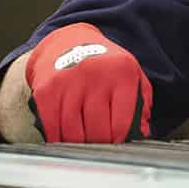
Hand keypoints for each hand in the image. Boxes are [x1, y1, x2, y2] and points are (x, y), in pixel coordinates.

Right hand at [23, 23, 152, 143]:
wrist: (68, 42)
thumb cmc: (104, 65)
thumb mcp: (131, 75)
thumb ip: (141, 104)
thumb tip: (142, 134)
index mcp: (121, 74)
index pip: (122, 123)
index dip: (121, 140)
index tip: (118, 143)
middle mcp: (94, 76)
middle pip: (98, 132)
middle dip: (101, 144)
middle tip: (101, 145)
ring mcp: (68, 83)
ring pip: (73, 134)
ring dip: (79, 145)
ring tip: (84, 143)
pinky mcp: (46, 91)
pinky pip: (52, 128)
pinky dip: (58, 138)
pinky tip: (64, 137)